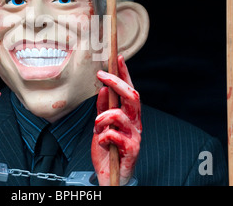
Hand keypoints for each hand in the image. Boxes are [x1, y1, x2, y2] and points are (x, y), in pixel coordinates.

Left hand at [91, 55, 140, 185]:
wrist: (110, 175)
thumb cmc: (107, 150)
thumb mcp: (101, 126)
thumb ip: (102, 109)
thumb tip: (102, 90)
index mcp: (130, 116)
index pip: (129, 90)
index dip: (125, 74)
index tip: (118, 57)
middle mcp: (136, 123)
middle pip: (132, 97)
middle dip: (117, 83)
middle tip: (102, 76)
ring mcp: (135, 136)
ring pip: (121, 115)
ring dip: (103, 117)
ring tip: (96, 126)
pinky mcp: (132, 150)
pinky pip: (115, 135)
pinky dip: (103, 136)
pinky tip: (101, 142)